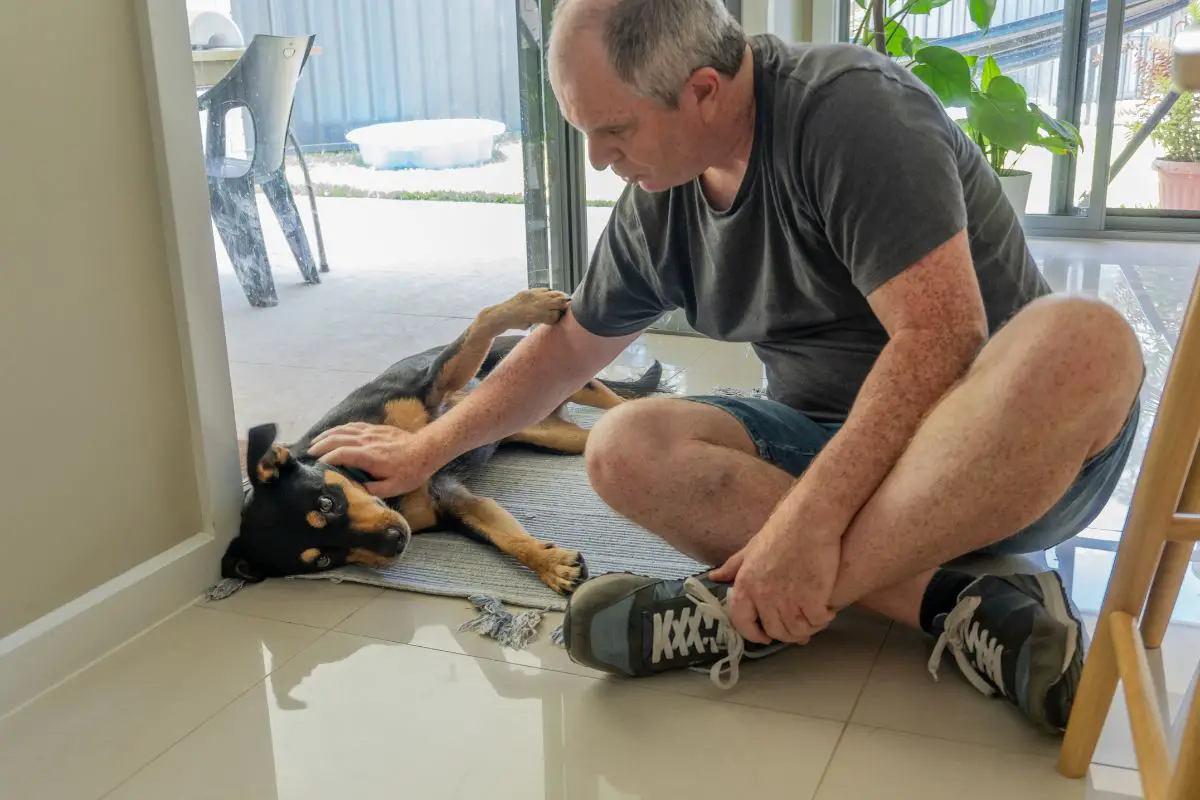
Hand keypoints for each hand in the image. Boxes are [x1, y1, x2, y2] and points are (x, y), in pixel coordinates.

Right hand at [307, 423, 440, 495]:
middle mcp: (366, 441)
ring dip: (327, 435)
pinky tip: (335, 433)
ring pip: (343, 430)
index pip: (340, 455)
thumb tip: (354, 491)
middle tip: (309, 453)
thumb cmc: (411, 471)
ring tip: (315, 442)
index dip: (326, 460)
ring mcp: (371, 432)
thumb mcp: (393, 487)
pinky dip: (340, 428)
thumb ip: (372, 490)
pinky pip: (353, 426)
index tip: (317, 468)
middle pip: (337, 439)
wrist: (427, 449)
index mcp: (368, 457)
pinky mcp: (376, 428)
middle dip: (320, 445)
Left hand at [709, 526, 841, 644]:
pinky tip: (827, 609)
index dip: (755, 634)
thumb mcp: (751, 548)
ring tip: (814, 617)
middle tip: (799, 625)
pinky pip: (818, 622)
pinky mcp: (813, 600)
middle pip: (775, 632)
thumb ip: (733, 566)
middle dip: (787, 633)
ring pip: (797, 631)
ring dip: (807, 628)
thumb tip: (715, 577)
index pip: (743, 624)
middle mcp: (764, 597)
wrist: (811, 519)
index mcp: (745, 586)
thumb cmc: (781, 530)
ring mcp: (789, 601)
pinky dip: (823, 619)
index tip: (765, 636)